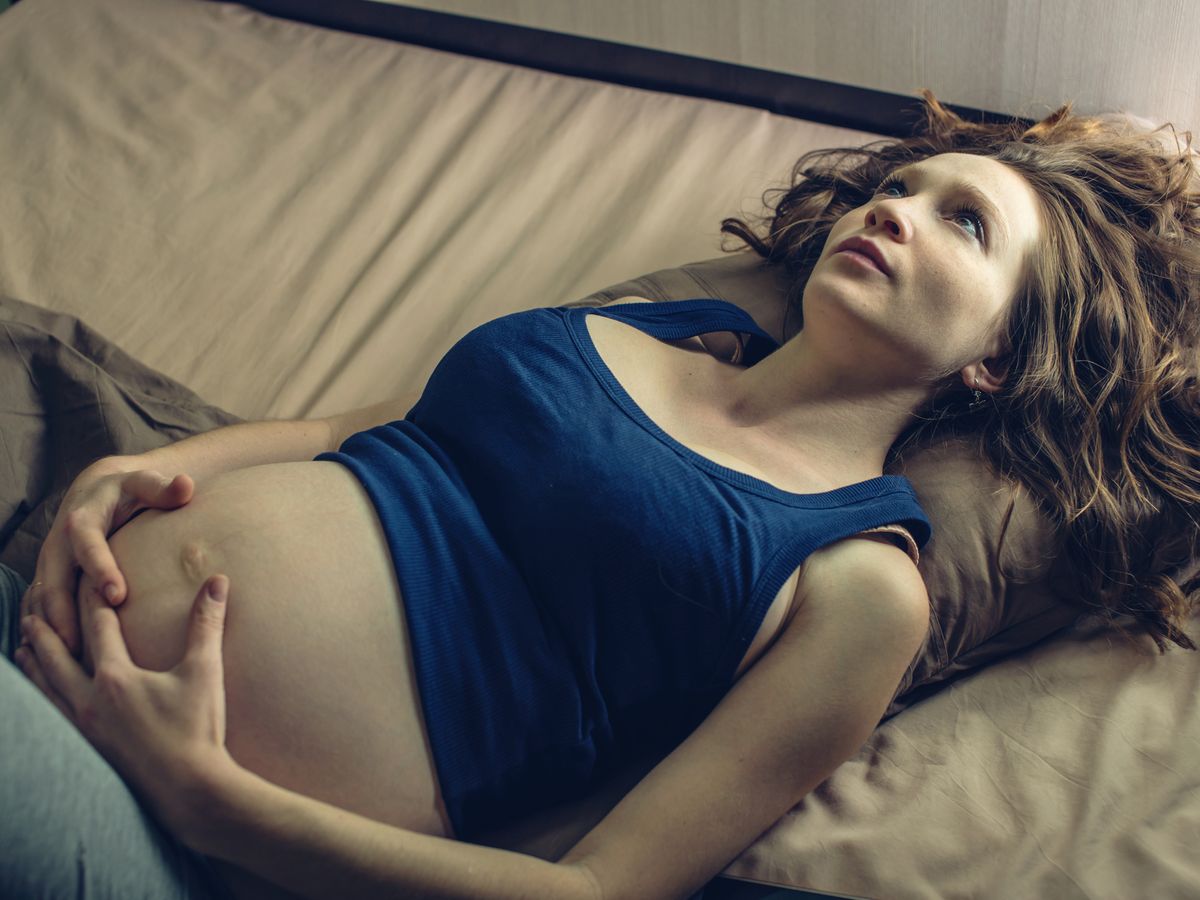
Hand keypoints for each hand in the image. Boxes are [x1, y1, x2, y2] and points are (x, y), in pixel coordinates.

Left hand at [14, 574, 235, 839]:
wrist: (189, 791)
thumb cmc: (198, 731)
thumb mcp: (205, 672)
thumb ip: (206, 623)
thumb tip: (217, 581)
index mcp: (115, 677)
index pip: (97, 626)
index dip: (91, 598)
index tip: (84, 578)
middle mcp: (89, 701)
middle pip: (57, 657)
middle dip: (45, 631)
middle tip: (31, 610)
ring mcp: (83, 730)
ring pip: (46, 689)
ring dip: (34, 665)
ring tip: (24, 649)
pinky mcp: (86, 751)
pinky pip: (52, 718)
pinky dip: (40, 700)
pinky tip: (42, 698)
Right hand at [21, 460, 194, 657]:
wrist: (97, 490)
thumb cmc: (129, 490)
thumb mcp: (144, 482)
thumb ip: (163, 487)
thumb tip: (185, 485)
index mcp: (82, 520)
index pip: (88, 545)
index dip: (100, 568)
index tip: (117, 595)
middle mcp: (58, 543)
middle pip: (54, 581)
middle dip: (65, 613)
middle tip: (83, 646)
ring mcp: (49, 563)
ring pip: (41, 600)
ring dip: (50, 630)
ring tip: (71, 661)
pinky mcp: (47, 577)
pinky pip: (38, 607)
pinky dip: (45, 631)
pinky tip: (59, 657)